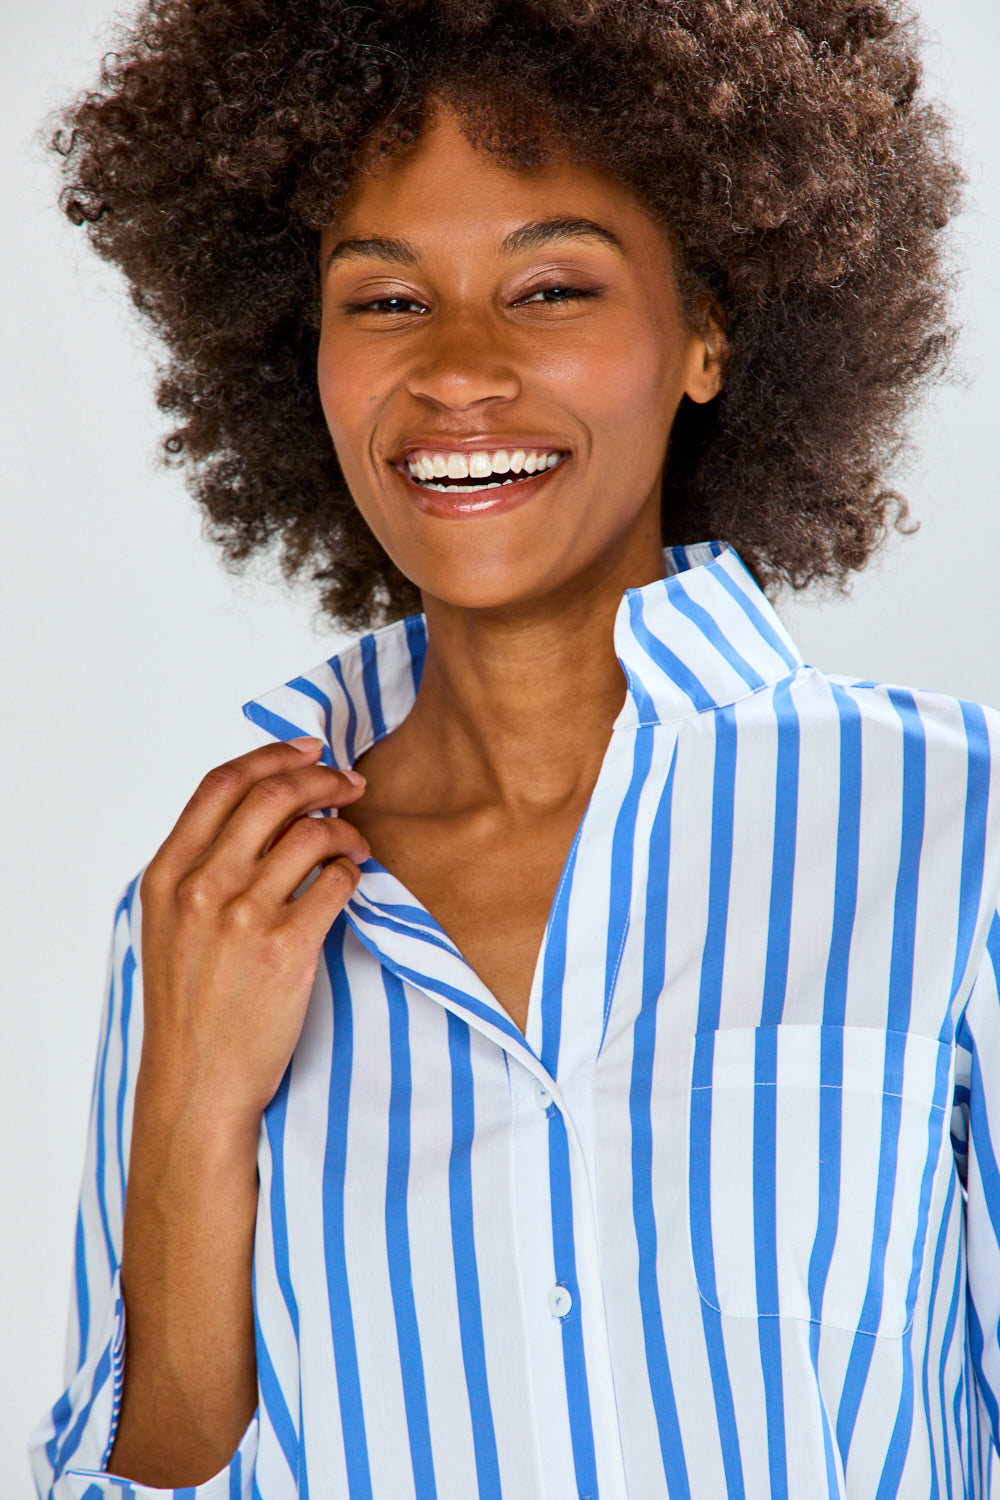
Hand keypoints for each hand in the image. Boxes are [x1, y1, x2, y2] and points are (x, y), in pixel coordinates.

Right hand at [137, 735, 368, 1133]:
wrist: (197, 1083)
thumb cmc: (189, 1007)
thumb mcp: (169, 926)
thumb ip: (202, 867)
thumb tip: (263, 810)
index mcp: (167, 875)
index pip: (222, 784)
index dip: (272, 756)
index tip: (309, 749)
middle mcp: (201, 887)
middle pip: (272, 796)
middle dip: (321, 778)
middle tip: (350, 784)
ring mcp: (243, 917)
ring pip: (312, 833)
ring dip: (345, 828)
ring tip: (355, 843)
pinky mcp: (287, 948)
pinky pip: (337, 882)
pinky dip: (353, 870)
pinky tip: (352, 881)